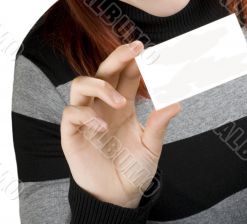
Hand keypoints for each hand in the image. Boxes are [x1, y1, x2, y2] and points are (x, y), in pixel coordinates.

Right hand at [60, 41, 180, 207]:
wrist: (117, 196)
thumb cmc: (133, 169)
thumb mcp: (150, 147)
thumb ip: (158, 125)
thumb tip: (175, 103)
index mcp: (122, 104)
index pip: (126, 75)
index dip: (134, 61)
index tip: (148, 51)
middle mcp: (102, 105)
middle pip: (103, 71)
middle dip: (117, 57)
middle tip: (135, 49)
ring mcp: (86, 117)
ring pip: (81, 84)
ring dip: (100, 86)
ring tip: (121, 102)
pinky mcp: (72, 132)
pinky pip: (71, 113)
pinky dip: (85, 115)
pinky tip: (102, 127)